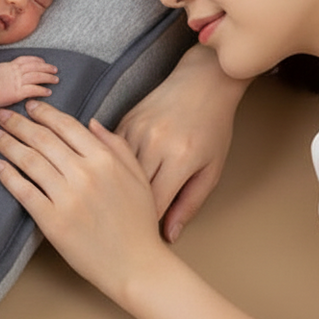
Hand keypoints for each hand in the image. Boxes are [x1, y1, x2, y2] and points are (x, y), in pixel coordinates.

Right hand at [0, 55, 58, 107]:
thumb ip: (5, 71)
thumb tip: (8, 74)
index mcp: (10, 65)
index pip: (27, 60)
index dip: (37, 60)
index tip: (42, 61)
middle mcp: (16, 71)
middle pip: (35, 67)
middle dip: (46, 67)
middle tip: (54, 69)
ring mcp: (18, 81)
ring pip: (37, 76)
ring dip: (48, 77)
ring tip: (55, 79)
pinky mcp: (19, 92)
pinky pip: (34, 90)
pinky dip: (42, 90)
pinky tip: (48, 92)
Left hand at [0, 100, 165, 304]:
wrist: (137, 266)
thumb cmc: (138, 224)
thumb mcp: (138, 177)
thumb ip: (118, 147)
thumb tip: (93, 123)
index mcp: (105, 159)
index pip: (66, 126)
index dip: (44, 113)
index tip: (30, 107)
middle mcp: (84, 173)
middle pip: (43, 139)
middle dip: (19, 123)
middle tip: (2, 115)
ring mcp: (67, 197)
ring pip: (29, 160)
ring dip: (8, 144)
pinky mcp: (53, 221)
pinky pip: (24, 191)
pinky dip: (8, 176)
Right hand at [118, 45, 248, 241]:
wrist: (202, 82)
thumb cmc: (213, 128)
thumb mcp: (211, 169)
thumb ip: (190, 204)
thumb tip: (170, 235)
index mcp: (180, 159)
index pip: (154, 204)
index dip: (147, 224)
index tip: (143, 235)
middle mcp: (154, 143)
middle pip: (129, 190)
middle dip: (127, 210)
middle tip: (125, 225)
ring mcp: (136, 130)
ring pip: (113, 171)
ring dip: (113, 189)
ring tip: (112, 206)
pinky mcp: (124, 121)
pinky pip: (109, 152)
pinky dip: (108, 167)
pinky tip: (106, 180)